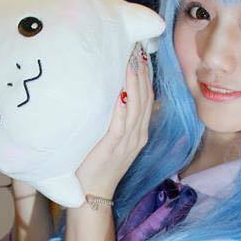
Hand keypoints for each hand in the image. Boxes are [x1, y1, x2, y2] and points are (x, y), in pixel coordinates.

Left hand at [76, 44, 153, 199]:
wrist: (93, 195)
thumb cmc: (97, 165)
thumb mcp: (112, 140)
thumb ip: (116, 120)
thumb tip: (114, 96)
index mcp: (139, 132)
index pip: (147, 97)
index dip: (145, 74)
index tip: (140, 52)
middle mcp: (138, 134)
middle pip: (146, 96)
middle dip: (142, 71)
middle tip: (136, 46)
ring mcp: (128, 141)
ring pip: (137, 106)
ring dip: (135, 81)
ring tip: (131, 59)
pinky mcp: (114, 147)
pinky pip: (122, 122)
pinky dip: (123, 105)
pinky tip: (121, 89)